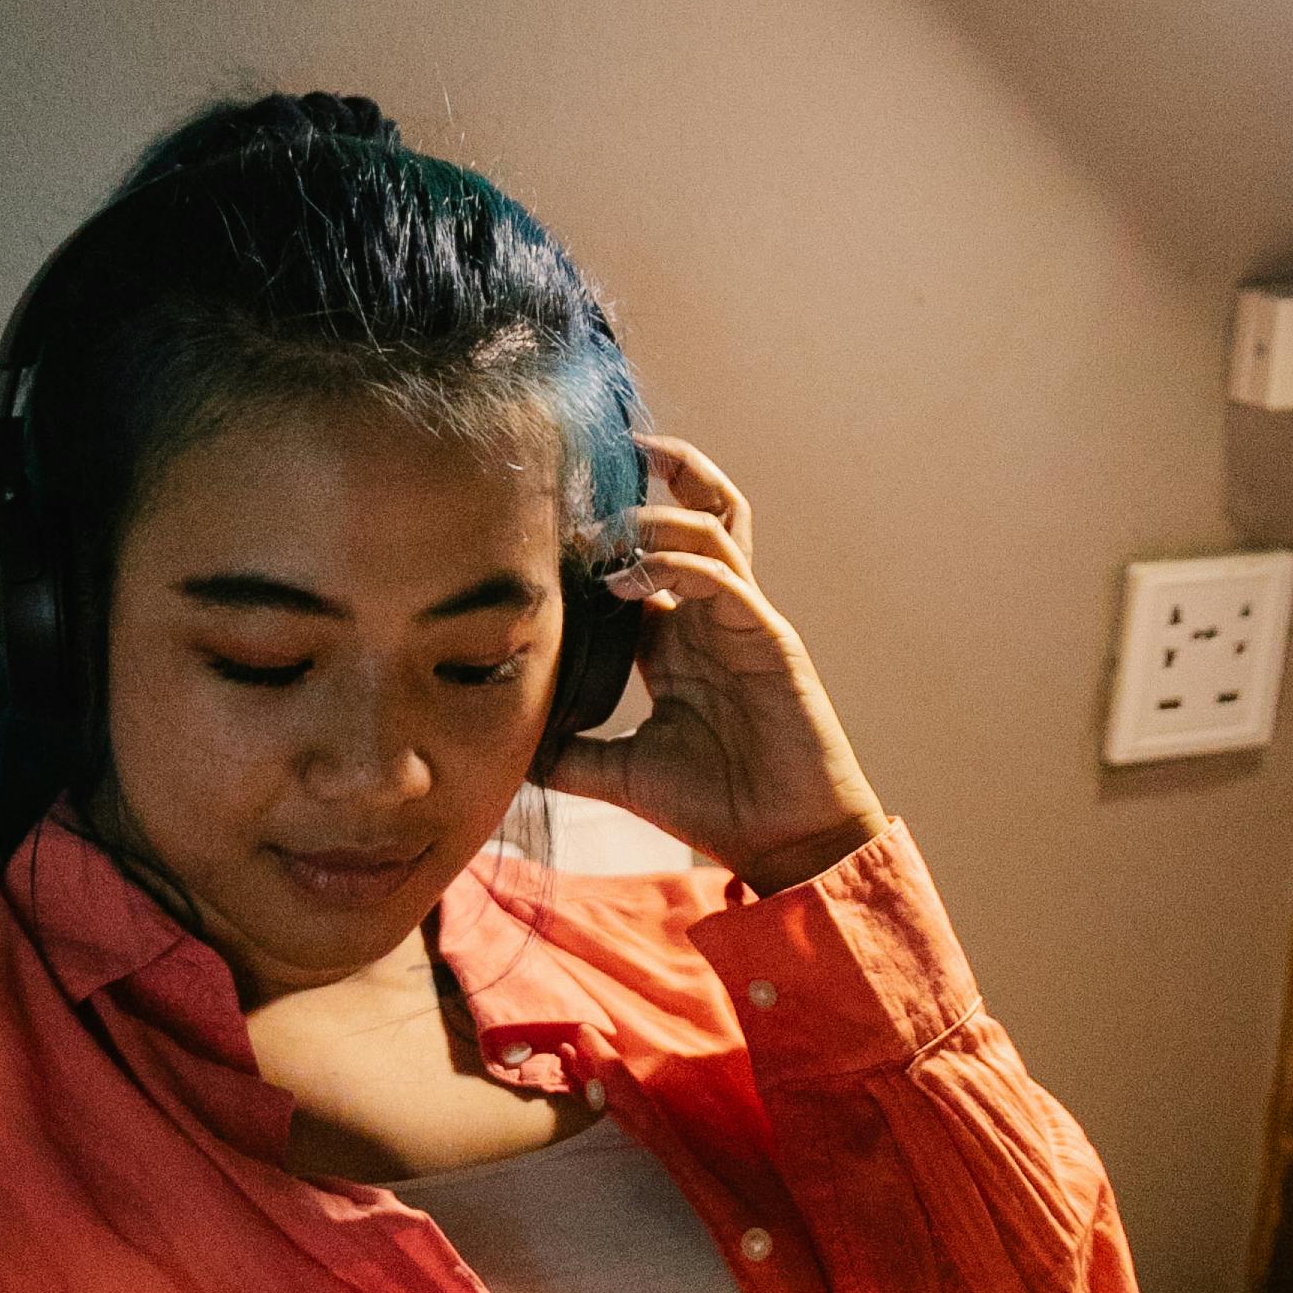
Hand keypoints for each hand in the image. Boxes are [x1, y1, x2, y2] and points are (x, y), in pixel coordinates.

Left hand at [548, 427, 886, 898]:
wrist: (786, 845)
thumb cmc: (716, 806)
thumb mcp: (619, 772)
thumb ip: (568, 753)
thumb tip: (506, 750)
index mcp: (680, 641)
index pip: (646, 558)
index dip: (604, 532)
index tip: (553, 517)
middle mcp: (714, 618)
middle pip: (702, 513)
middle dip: (669, 468)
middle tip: (615, 447)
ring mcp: (745, 621)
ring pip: (713, 528)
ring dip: (657, 516)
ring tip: (605, 531)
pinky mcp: (771, 637)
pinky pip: (726, 577)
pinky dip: (680, 563)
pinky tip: (633, 577)